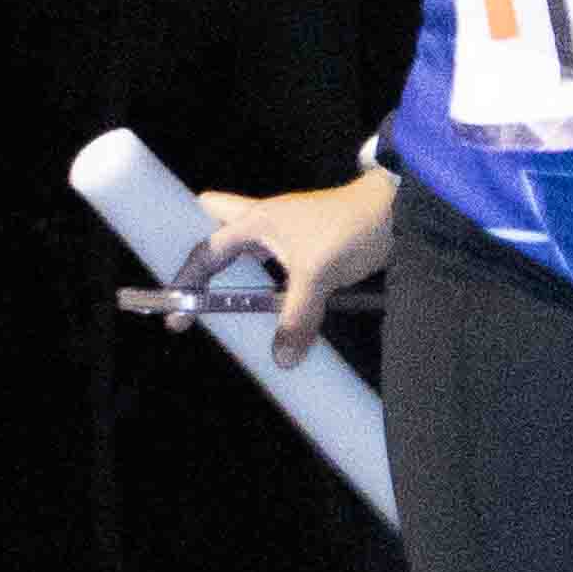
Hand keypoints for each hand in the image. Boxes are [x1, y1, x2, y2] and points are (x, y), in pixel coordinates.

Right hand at [173, 171, 394, 365]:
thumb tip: (283, 359)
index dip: (187, 280)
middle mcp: (265, 222)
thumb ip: (297, 316)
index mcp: (256, 221)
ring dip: (234, 269)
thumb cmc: (348, 230)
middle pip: (216, 220)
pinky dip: (266, 283)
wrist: (395, 212)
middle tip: (192, 283)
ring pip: (246, 245)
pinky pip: (274, 264)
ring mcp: (287, 231)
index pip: (207, 249)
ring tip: (222, 303)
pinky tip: (269, 306)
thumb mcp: (318, 275)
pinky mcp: (307, 245)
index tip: (177, 314)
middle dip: (201, 247)